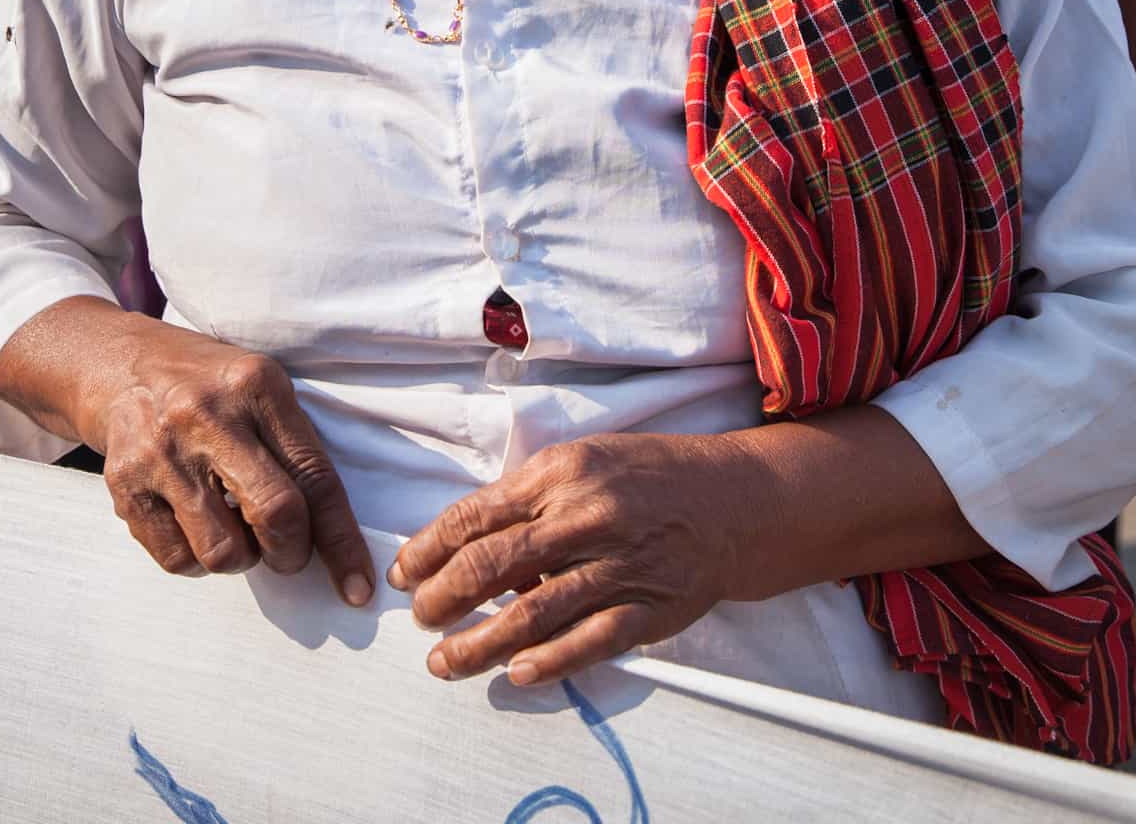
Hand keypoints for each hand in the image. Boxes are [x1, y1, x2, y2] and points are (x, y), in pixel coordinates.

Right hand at [64, 313, 374, 605]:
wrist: (118, 364)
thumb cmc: (210, 387)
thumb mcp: (260, 389)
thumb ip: (294, 449)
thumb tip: (331, 540)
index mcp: (257, 386)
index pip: (314, 477)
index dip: (341, 541)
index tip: (357, 588)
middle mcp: (208, 416)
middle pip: (274, 514)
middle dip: (290, 553)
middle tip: (286, 552)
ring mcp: (162, 452)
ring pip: (223, 551)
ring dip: (240, 558)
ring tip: (232, 527)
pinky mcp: (125, 484)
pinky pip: (176, 558)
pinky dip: (195, 559)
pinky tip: (194, 525)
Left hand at [393, 433, 742, 686]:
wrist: (731, 500)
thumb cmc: (643, 478)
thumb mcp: (580, 462)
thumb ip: (525, 497)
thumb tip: (464, 541)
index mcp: (560, 474)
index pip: (476, 515)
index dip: (429, 548)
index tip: (404, 573)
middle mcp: (587, 517)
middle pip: (493, 565)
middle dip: (444, 597)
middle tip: (420, 619)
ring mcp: (619, 565)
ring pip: (533, 612)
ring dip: (480, 643)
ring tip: (445, 662)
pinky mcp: (648, 608)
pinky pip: (590, 642)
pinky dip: (549, 662)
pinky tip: (515, 673)